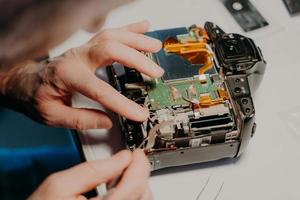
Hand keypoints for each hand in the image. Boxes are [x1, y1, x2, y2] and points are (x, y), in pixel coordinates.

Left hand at [0, 20, 162, 128]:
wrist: (25, 80)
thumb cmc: (36, 96)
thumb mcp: (52, 115)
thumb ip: (80, 120)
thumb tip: (107, 121)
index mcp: (68, 75)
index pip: (100, 90)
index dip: (122, 103)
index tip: (139, 114)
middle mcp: (77, 57)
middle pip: (111, 50)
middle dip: (137, 60)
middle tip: (156, 72)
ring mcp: (84, 49)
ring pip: (113, 37)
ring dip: (136, 40)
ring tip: (155, 47)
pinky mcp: (88, 47)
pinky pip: (110, 33)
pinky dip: (129, 29)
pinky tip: (144, 27)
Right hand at [28, 149, 152, 199]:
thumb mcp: (60, 185)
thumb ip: (93, 169)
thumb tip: (121, 157)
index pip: (134, 185)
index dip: (139, 164)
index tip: (136, 153)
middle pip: (142, 193)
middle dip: (137, 173)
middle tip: (129, 160)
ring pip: (141, 199)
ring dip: (136, 183)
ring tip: (122, 173)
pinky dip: (132, 194)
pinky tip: (119, 187)